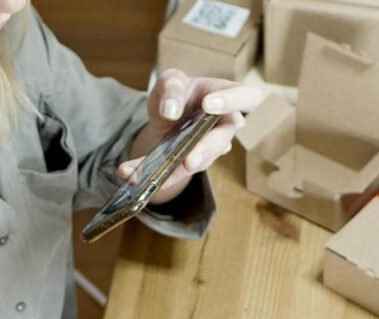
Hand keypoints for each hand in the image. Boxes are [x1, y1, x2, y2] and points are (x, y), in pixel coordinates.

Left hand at [120, 69, 262, 204]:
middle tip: (189, 160)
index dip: (233, 101)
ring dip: (175, 172)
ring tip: (152, 177)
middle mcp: (224, 124)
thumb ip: (170, 86)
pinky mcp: (194, 164)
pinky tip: (131, 174)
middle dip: (204, 151)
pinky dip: (154, 175)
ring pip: (200, 162)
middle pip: (223, 139)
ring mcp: (212, 147)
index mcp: (225, 94)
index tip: (208, 105)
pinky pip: (177, 173)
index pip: (247, 96)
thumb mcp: (168, 81)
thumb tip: (171, 110)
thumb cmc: (176, 93)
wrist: (165, 115)